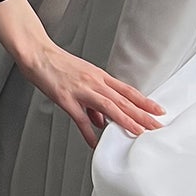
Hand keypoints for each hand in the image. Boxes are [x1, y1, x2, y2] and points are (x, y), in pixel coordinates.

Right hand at [18, 42, 164, 150]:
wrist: (37, 53)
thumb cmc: (57, 64)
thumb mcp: (81, 78)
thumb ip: (93, 100)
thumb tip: (101, 120)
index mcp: (99, 76)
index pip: (128, 91)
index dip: (145, 102)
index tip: (158, 111)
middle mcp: (94, 82)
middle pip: (124, 100)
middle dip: (142, 115)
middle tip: (156, 126)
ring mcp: (81, 90)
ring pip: (109, 107)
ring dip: (125, 120)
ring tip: (138, 132)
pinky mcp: (66, 98)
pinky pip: (80, 118)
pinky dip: (89, 132)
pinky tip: (95, 142)